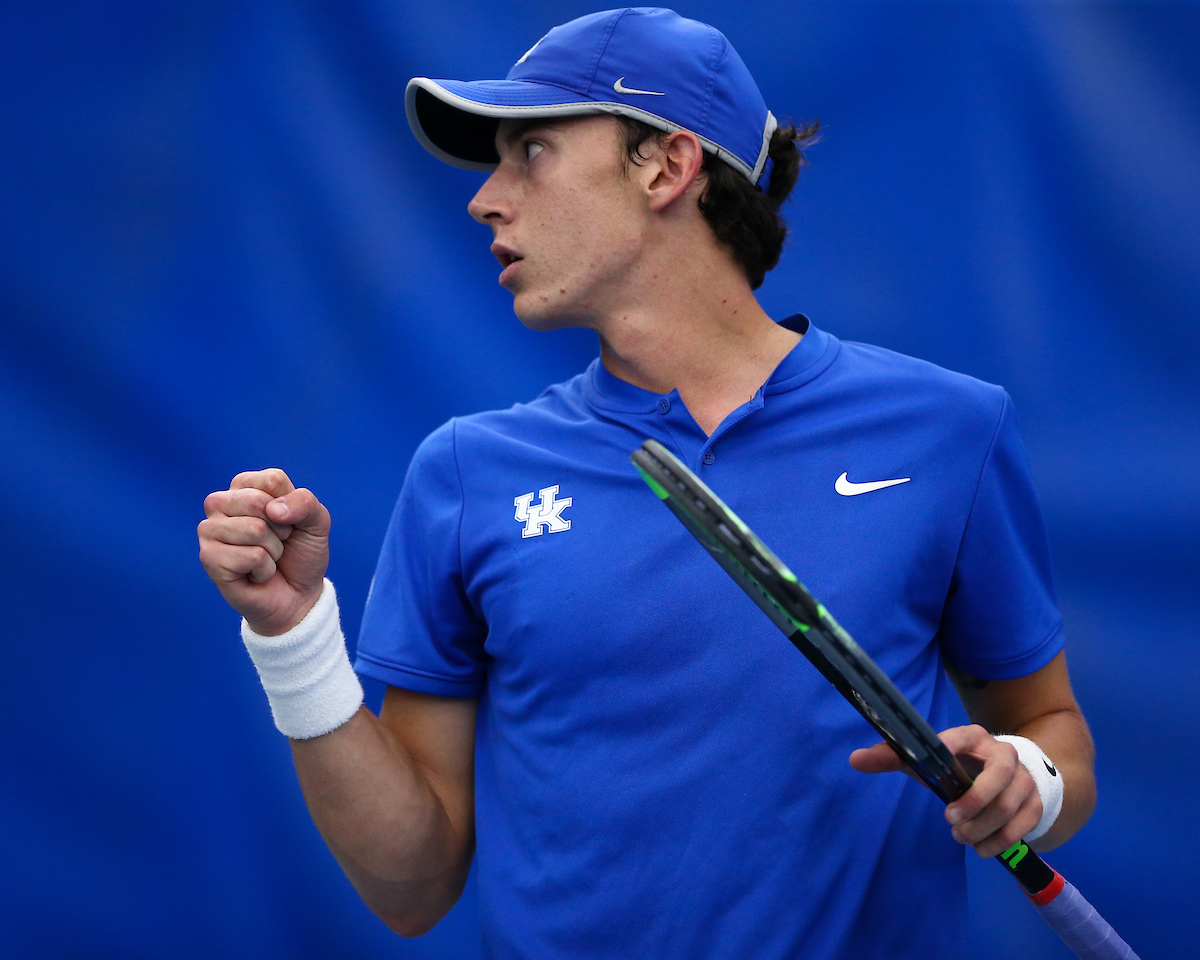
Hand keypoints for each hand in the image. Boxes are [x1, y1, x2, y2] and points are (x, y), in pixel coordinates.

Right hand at [198, 468, 329, 634]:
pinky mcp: (208, 557)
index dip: (292, 506)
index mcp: (244, 486)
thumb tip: (274, 510)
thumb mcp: (317, 522)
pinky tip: (256, 574)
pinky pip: (251, 556)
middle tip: (277, 543)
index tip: (288, 522)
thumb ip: (305, 502)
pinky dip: (264, 569)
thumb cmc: (301, 554)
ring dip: (272, 551)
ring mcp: (210, 530)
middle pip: (259, 502)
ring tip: (266, 558)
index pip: (272, 479)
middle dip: (281, 529)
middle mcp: (220, 503)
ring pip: (254, 529)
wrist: (297, 596)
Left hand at [849, 723, 1041, 857]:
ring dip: (984, 828)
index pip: (961, 737)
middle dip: (975, 801)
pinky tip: (982, 849)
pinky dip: (1002, 841)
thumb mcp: (928, 760)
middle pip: (999, 775)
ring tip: (961, 838)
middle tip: (949, 821)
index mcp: (972, 736)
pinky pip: (1025, 824)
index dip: (950, 749)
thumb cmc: (958, 766)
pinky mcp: (1035, 803)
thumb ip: (894, 757)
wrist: (1008, 775)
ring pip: (1011, 804)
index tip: (937, 766)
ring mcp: (1024, 779)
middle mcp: (1004, 753)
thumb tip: (854, 759)